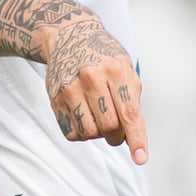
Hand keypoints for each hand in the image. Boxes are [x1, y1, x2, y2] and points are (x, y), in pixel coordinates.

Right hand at [44, 36, 148, 162]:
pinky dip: (82, 133)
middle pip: (109, 127)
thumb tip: (133, 142)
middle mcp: (91, 78)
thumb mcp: (127, 72)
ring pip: (89, 133)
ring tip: (100, 120)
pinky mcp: (55, 97)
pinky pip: (71, 132)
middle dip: (117, 136)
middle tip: (117, 129)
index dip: (136, 139)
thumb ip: (132, 106)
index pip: (129, 113)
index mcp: (116, 71)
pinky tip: (85, 117)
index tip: (140, 159)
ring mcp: (70, 87)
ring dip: (98, 135)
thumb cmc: (105, 58)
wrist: (69, 36)